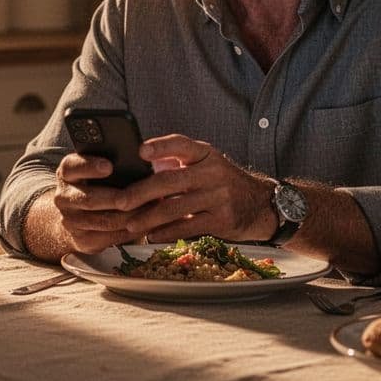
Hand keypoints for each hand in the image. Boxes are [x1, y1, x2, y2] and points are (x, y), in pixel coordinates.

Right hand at [44, 151, 145, 253]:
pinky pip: (109, 237)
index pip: (72, 167)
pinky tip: (146, 224)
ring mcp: (70, 220)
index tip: (109, 166)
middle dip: (117, 198)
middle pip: (90, 199)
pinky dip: (131, 231)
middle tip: (139, 195)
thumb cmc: (96, 186)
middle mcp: (63, 197)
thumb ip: (110, 165)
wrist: (77, 218)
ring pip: (103, 221)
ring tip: (151, 209)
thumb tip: (140, 158)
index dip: (90, 166)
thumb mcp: (94, 172)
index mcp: (66, 173)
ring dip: (130, 216)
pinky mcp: (82, 240)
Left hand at [122, 134, 276, 242]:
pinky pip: (187, 227)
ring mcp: (219, 197)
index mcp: (205, 154)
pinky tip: (151, 236)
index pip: (181, 144)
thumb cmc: (223, 182)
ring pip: (175, 208)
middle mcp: (213, 173)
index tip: (140, 151)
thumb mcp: (207, 163)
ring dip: (148, 218)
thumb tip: (138, 166)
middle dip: (140, 193)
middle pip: (169, 181)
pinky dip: (166, 233)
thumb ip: (179, 162)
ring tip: (129, 224)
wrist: (261, 204)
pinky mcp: (222, 220)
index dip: (160, 146)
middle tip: (120, 202)